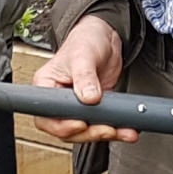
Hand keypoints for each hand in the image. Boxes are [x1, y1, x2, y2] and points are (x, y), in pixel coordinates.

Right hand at [32, 17, 134, 142]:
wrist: (105, 38)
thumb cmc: (85, 40)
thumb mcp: (83, 55)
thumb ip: (84, 76)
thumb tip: (88, 98)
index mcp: (46, 86)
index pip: (46, 116)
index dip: (62, 126)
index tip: (81, 123)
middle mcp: (58, 100)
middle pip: (66, 129)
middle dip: (88, 133)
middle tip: (106, 129)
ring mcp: (76, 106)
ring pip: (84, 132)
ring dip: (104, 134)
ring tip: (123, 131)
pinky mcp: (93, 109)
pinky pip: (100, 125)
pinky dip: (115, 129)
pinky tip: (126, 130)